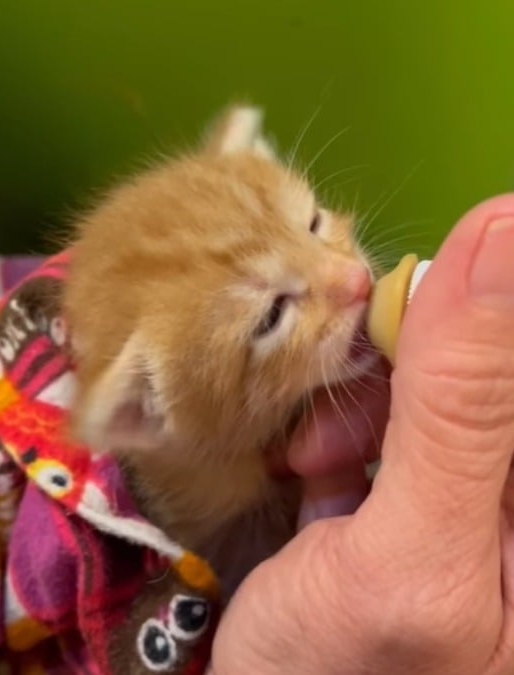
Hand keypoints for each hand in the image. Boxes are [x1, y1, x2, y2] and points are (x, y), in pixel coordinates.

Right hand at [211, 194, 513, 673]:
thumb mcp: (408, 553)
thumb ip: (462, 406)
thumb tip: (501, 230)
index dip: (483, 317)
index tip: (405, 306)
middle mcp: (509, 511)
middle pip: (487, 371)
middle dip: (414, 365)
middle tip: (343, 417)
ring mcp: (464, 507)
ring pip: (437, 383)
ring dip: (365, 397)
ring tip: (312, 455)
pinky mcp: (406, 505)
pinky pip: (390, 421)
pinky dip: (341, 426)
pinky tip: (309, 463)